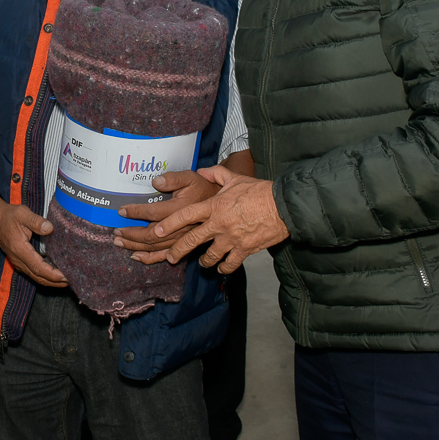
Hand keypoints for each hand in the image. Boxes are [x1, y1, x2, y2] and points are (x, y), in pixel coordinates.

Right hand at [0, 201, 64, 286]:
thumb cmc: (9, 216)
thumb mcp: (23, 214)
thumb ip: (36, 221)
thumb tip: (50, 228)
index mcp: (20, 249)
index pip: (38, 267)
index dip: (52, 274)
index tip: (66, 276)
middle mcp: (18, 259)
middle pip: (38, 277)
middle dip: (55, 282)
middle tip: (72, 280)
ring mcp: (18, 262)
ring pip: (36, 277)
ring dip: (51, 281)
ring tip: (66, 281)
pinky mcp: (19, 262)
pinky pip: (33, 273)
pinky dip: (45, 277)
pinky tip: (54, 275)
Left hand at [113, 170, 219, 251]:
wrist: (220, 204)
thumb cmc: (202, 188)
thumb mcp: (190, 177)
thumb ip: (173, 179)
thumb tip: (156, 182)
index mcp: (180, 210)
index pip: (154, 213)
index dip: (136, 212)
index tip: (122, 211)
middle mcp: (180, 227)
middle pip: (151, 235)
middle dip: (131, 234)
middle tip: (116, 231)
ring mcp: (181, 239)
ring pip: (155, 247)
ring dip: (135, 246)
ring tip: (119, 242)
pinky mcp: (183, 245)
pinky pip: (164, 255)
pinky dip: (149, 258)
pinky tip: (136, 257)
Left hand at [127, 166, 288, 272]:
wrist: (283, 206)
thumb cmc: (259, 191)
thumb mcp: (235, 179)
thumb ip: (216, 174)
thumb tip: (202, 171)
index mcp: (213, 206)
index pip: (184, 216)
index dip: (168, 224)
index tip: (156, 231)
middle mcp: (218, 224)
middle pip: (191, 240)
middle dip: (177, 250)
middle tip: (169, 257)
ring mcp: (231, 239)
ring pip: (209, 256)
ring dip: (203, 261)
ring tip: (201, 262)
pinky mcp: (244, 250)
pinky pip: (229, 264)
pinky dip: (224, 267)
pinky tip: (221, 268)